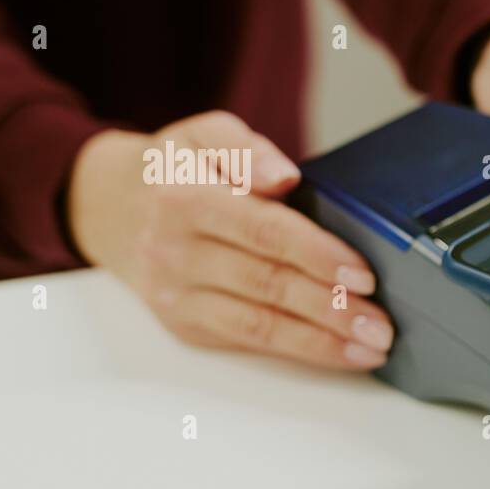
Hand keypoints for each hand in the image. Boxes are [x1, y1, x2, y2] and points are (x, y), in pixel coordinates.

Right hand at [67, 111, 393, 368]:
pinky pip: (247, 342)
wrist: (109, 207)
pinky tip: (338, 353)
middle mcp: (177, 253)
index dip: (316, 255)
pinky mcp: (186, 325)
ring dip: (320, 342)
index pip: (263, 231)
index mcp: (186, 199)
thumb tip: (284, 177)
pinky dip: (297, 351)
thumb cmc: (173, 171)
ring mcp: (178, 295)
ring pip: (258, 325)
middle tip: (380, 324)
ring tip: (370, 348)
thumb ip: (246, 150)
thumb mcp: (204, 135)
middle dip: (330, 309)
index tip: (362, 274)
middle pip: (266, 284)